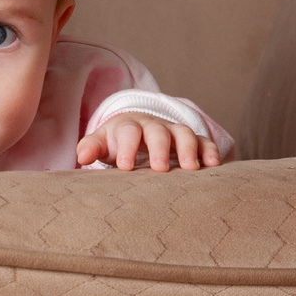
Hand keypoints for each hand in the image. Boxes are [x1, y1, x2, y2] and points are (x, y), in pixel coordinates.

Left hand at [78, 114, 221, 172]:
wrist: (137, 131)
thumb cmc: (117, 143)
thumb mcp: (102, 144)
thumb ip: (91, 148)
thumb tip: (81, 156)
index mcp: (128, 126)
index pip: (128, 132)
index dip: (128, 147)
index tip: (126, 167)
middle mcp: (153, 126)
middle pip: (158, 131)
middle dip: (160, 148)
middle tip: (159, 168)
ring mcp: (174, 132)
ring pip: (184, 134)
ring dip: (189, 149)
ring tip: (191, 169)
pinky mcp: (192, 141)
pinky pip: (204, 141)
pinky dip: (210, 150)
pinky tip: (213, 165)